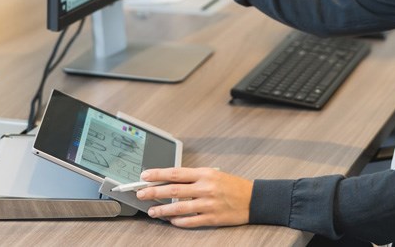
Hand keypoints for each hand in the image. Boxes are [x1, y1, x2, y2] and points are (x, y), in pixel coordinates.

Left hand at [136, 167, 252, 227]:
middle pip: (173, 190)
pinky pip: (190, 221)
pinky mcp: (212, 218)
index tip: (144, 176)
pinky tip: (171, 221)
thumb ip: (194, 177)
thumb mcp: (213, 174)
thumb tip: (171, 181)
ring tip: (152, 211)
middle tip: (140, 194)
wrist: (253, 199)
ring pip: (178, 208)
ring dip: (162, 210)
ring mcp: (208, 204)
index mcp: (205, 174)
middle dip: (153, 192)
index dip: (158, 174)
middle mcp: (205, 188)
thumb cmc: (233, 186)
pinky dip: (178, 221)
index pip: (176, 173)